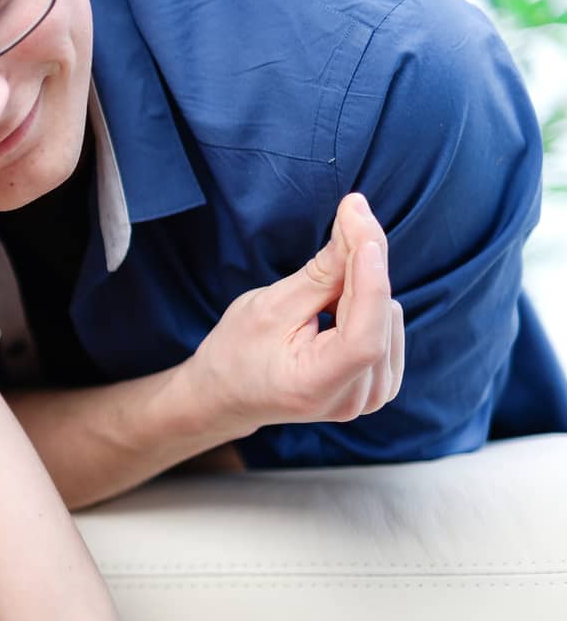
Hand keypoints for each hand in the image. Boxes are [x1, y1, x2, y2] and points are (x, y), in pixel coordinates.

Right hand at [188, 193, 405, 435]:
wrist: (229, 394)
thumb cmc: (237, 353)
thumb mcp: (268, 307)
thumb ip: (320, 274)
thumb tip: (358, 226)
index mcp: (317, 387)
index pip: (363, 338)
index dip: (369, 283)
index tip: (363, 233)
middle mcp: (354, 399)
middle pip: (379, 317)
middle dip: (362, 265)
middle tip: (345, 222)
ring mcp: (372, 396)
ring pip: (388, 314)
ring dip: (360, 289)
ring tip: (318, 302)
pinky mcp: (381, 384)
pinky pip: (390, 325)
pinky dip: (367, 305)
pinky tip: (337, 313)